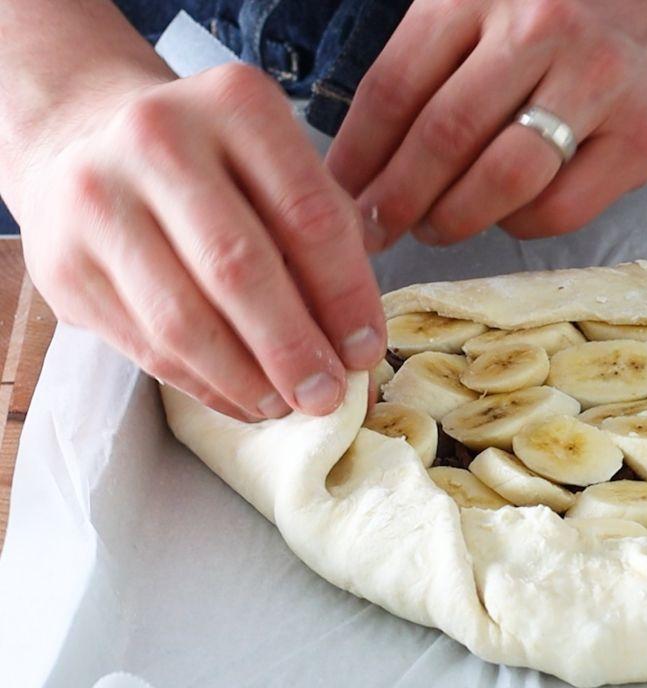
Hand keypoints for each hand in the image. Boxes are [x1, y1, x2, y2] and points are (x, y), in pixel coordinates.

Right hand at [12, 63, 385, 420]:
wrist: (88, 144)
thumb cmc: (216, 169)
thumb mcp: (280, 172)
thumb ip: (327, 244)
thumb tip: (357, 352)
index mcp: (236, 105)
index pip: (309, 215)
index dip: (346, 296)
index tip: (367, 351)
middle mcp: (158, 136)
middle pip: (239, 267)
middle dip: (293, 347)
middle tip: (327, 396)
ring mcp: (97, 196)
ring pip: (183, 318)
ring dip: (245, 377)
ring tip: (284, 406)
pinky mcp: (60, 260)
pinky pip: (144, 344)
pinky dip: (201, 384)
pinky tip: (239, 398)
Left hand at [327, 0, 646, 248]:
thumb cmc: (563, 19)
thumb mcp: (484, 8)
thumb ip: (427, 65)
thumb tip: (360, 163)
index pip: (396, 87)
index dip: (358, 154)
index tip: (338, 195)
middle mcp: (541, 28)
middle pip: (443, 136)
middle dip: (397, 199)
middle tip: (374, 231)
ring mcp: (597, 84)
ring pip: (501, 179)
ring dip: (453, 219)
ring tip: (433, 228)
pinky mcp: (640, 139)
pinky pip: (558, 209)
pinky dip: (518, 224)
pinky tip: (506, 215)